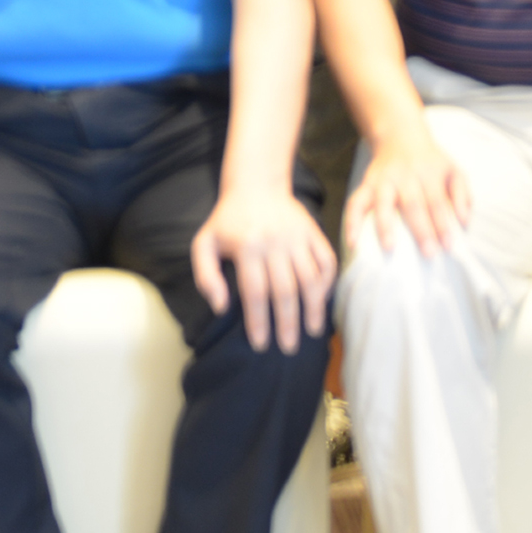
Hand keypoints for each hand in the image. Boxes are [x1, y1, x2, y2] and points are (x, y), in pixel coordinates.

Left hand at [192, 182, 335, 354]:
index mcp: (247, 247)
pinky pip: (326, 261)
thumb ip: (205, 276)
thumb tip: (221, 307)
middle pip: (286, 290)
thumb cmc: (227, 221)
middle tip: (288, 348)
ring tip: (312, 331)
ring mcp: (298, 236)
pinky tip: (322, 302)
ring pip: (311, 278)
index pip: (255, 292)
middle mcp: (275, 242)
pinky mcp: (313, 231)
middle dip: (288, 323)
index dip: (259, 322)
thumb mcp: (204, 244)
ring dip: (314, 308)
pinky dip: (327, 284)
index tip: (260, 345)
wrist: (256, 184)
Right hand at [344, 117, 472, 258]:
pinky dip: (351, 222)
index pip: (437, 201)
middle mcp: (405, 176)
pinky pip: (355, 203)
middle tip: (428, 253)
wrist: (400, 136)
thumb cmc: (431, 162)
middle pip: (413, 204)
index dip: (443, 223)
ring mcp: (383, 180)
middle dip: (421, 230)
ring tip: (389, 248)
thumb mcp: (453, 170)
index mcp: (429, 173)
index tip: (448, 246)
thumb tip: (464, 222)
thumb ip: (462, 195)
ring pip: (382, 202)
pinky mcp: (366, 184)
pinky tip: (352, 243)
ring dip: (385, 225)